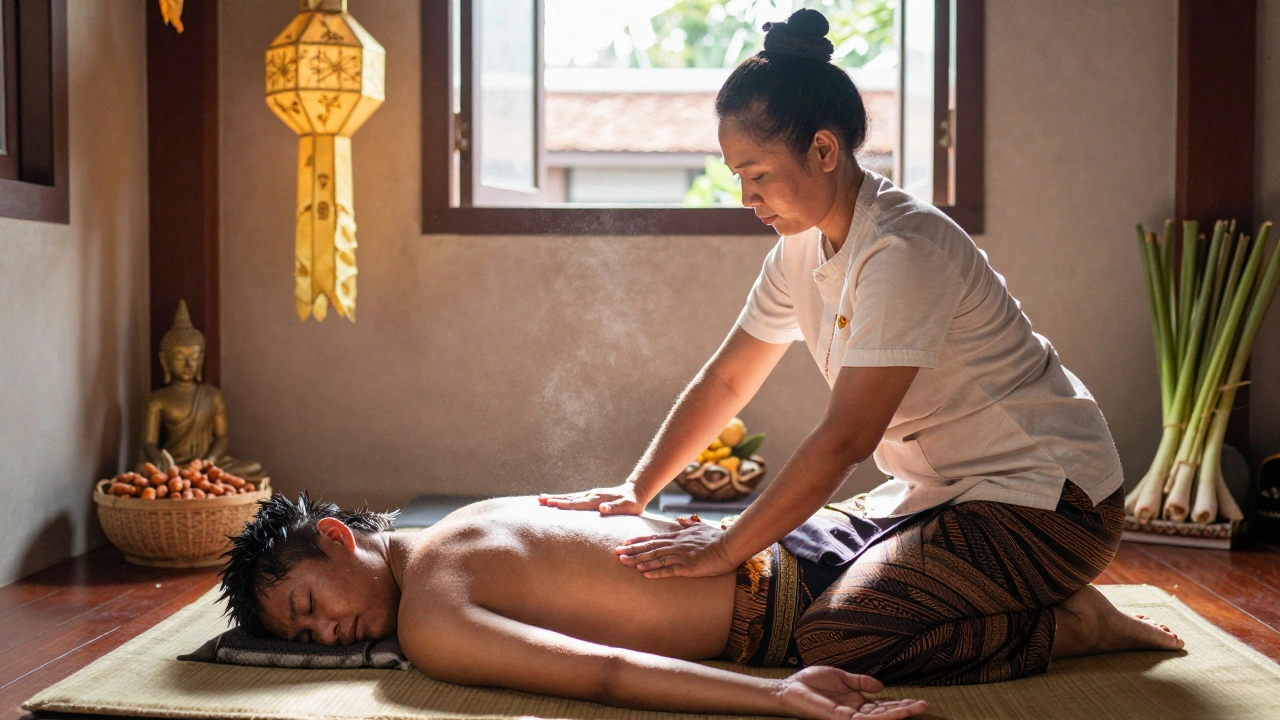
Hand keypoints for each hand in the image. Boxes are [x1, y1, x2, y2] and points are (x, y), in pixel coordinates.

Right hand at [538, 484, 644, 514]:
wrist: (635, 491)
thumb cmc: (632, 503)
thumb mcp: (627, 507)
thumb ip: (615, 508)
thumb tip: (602, 508)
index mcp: (597, 500)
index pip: (578, 503)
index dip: (565, 505)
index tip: (552, 505)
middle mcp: (591, 496)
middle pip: (569, 498)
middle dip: (554, 500)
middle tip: (539, 501)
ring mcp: (590, 495)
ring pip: (569, 497)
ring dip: (555, 498)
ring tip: (541, 499)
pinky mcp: (590, 497)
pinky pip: (573, 498)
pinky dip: (563, 499)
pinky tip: (556, 500)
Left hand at [616, 516, 737, 578]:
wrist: (730, 546)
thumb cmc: (718, 538)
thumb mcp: (702, 527)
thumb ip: (690, 525)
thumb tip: (681, 521)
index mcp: (679, 537)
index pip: (655, 538)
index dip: (639, 541)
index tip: (626, 542)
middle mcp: (677, 545)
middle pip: (651, 547)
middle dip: (632, 550)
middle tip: (617, 552)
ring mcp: (682, 556)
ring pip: (656, 558)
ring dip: (639, 560)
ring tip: (624, 562)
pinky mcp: (688, 567)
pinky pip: (669, 570)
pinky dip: (655, 571)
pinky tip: (644, 574)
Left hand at [775, 667, 927, 719]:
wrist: (789, 688)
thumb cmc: (810, 683)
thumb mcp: (841, 677)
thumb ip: (860, 682)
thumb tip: (881, 686)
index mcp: (855, 703)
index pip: (882, 706)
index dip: (899, 704)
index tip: (917, 700)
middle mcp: (855, 712)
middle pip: (884, 714)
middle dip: (904, 710)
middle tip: (925, 705)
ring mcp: (848, 717)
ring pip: (879, 719)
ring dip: (899, 714)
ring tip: (917, 708)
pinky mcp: (841, 719)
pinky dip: (883, 717)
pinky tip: (896, 713)